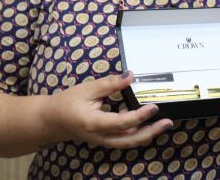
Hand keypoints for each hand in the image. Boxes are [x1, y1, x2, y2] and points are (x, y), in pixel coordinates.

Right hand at [43, 71, 172, 148]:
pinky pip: (124, 138)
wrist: (52, 120)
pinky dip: (136, 130)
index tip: (154, 106)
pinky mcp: (105, 139)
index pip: (123, 123)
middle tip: (167, 122)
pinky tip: (143, 119)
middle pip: (130, 140)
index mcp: (94, 123)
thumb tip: (129, 76)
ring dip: (146, 133)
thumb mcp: (87, 89)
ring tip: (161, 123)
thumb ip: (109, 83)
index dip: (140, 115)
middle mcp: (101, 136)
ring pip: (129, 141)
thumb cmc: (67, 103)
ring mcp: (103, 140)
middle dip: (151, 132)